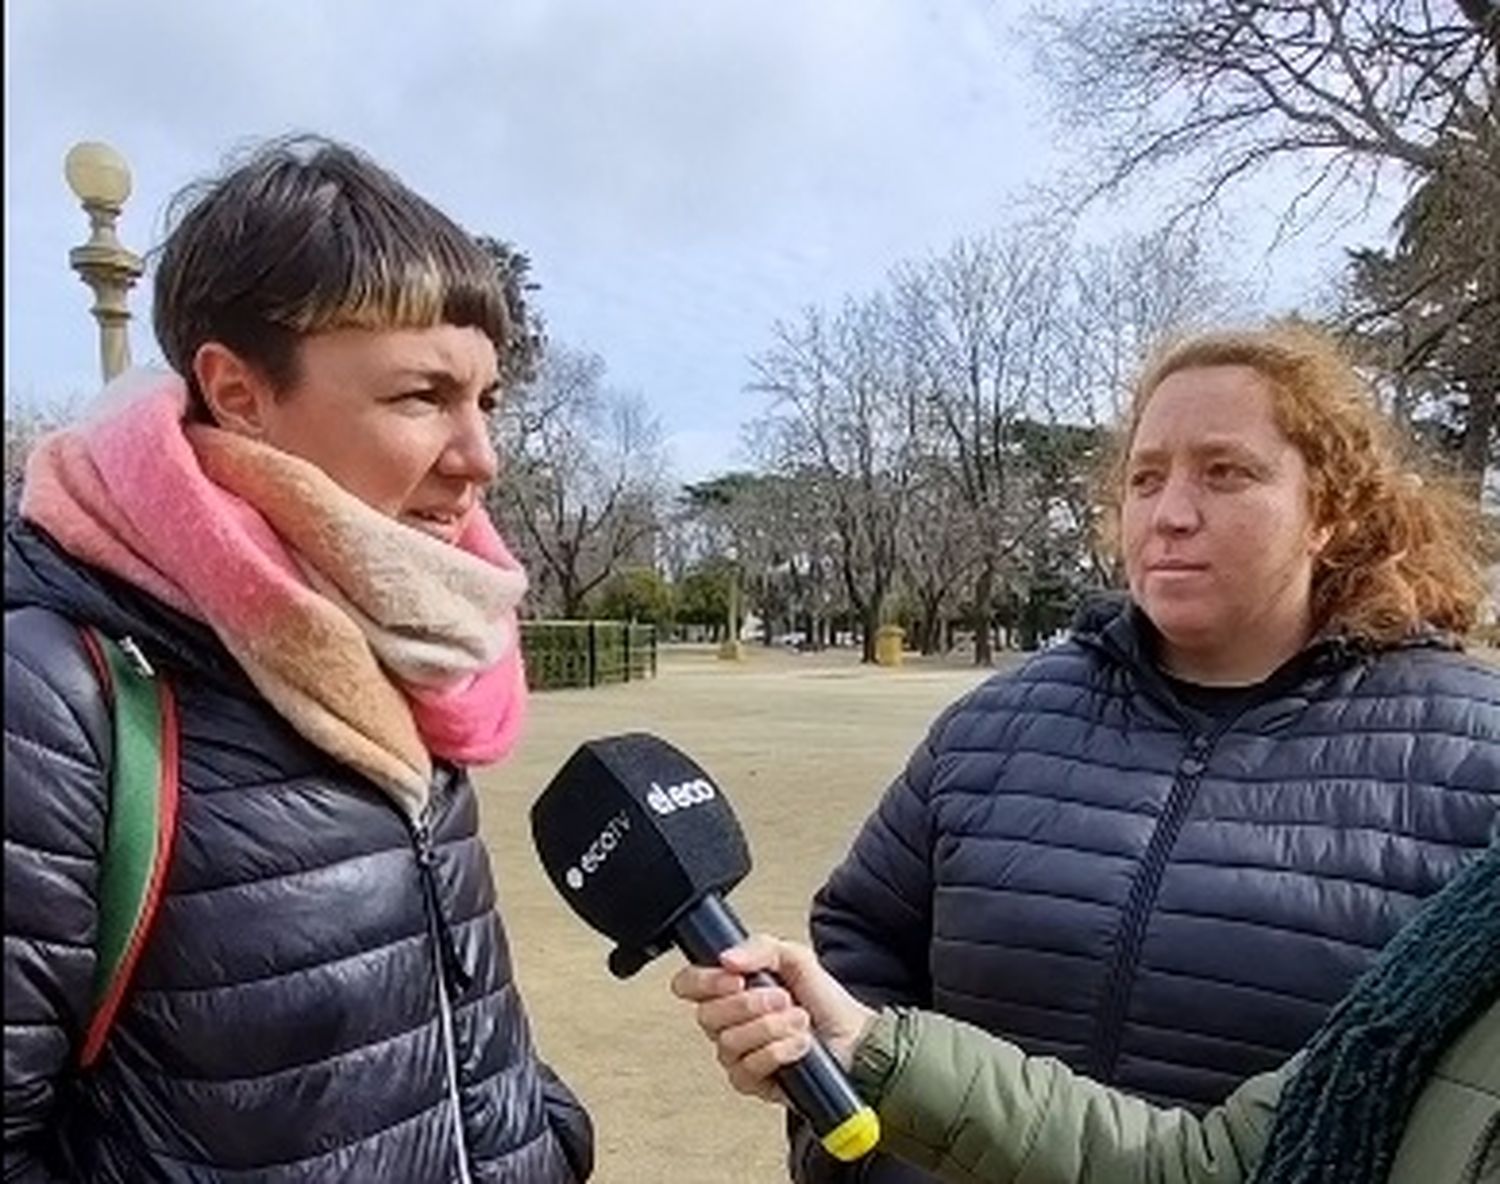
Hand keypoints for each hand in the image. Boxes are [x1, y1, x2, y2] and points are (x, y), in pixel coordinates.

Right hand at [670, 934, 875, 1104]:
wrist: (854, 1038)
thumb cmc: (823, 999)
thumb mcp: (795, 958)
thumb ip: (759, 948)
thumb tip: (726, 958)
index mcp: (729, 989)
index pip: (688, 984)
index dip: (705, 982)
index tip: (736, 979)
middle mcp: (727, 1022)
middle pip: (707, 1016)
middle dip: (751, 1004)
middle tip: (783, 997)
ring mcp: (737, 1054)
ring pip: (729, 1043)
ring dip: (771, 1028)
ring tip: (799, 1020)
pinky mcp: (752, 1082)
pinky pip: (747, 1069)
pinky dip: (778, 1052)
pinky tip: (798, 1045)